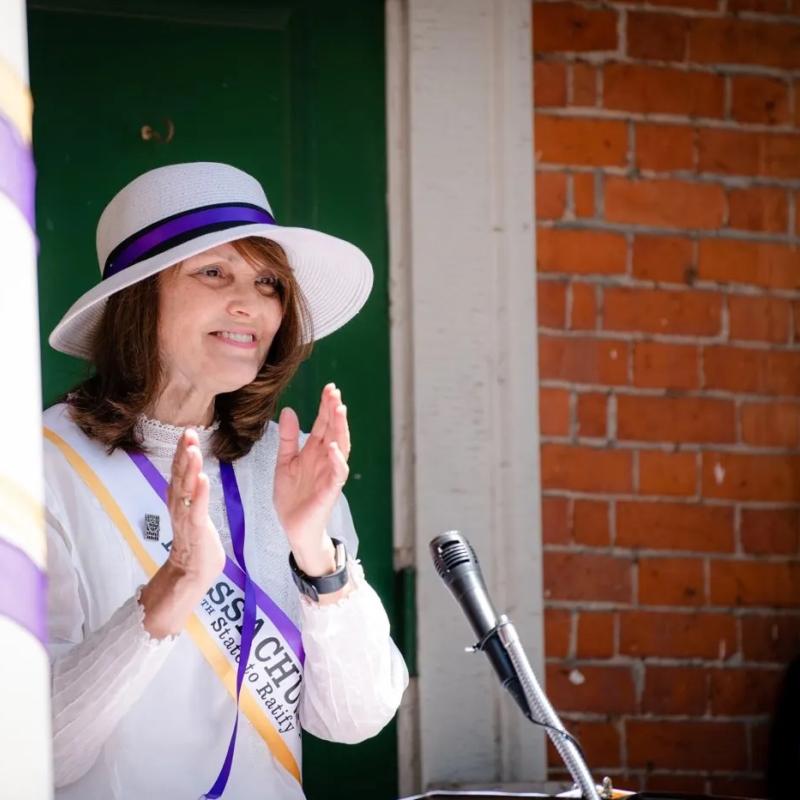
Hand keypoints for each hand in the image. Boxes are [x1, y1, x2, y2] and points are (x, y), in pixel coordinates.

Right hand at [165, 429, 225, 582]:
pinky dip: (200, 493)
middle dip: (184, 453)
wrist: (191, 574)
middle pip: (179, 475)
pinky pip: (197, 508)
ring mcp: (185, 517)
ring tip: (194, 450)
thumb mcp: (194, 512)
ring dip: (189, 468)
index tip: (188, 433)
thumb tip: (195, 478)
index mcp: (179, 500)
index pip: (179, 471)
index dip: (182, 452)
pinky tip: (202, 479)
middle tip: (189, 433)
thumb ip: (193, 496)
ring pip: (186, 488)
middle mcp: (178, 505)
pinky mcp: (195, 529)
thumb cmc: (196, 544)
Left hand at [274, 383, 349, 575]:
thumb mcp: (285, 462)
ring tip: (339, 410)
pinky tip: (333, 446)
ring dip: (341, 429)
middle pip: (334, 431)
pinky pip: (338, 472)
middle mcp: (326, 459)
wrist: (293, 527)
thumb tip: (290, 410)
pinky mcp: (331, 490)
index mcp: (315, 451)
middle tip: (335, 392)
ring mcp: (330, 474)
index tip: (329, 388)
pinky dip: (337, 459)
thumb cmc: (292, 497)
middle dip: (335, 411)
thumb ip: (289, 438)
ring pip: (341, 446)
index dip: (326, 406)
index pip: (324, 424)